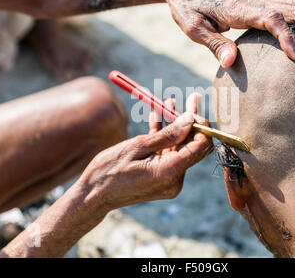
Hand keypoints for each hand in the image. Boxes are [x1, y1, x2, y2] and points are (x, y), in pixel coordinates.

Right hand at [78, 93, 212, 211]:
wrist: (93, 196)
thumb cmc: (109, 171)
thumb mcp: (136, 146)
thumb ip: (166, 135)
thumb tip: (190, 119)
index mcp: (169, 172)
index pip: (200, 146)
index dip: (201, 125)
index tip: (193, 108)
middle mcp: (174, 179)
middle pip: (193, 145)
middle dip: (192, 121)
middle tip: (192, 97)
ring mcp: (169, 180)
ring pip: (181, 147)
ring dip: (176, 125)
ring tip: (172, 100)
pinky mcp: (162, 177)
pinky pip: (168, 153)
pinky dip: (164, 136)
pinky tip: (159, 113)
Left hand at [158, 0, 294, 67]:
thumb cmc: (187, 7)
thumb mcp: (193, 28)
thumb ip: (214, 44)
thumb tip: (232, 63)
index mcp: (238, 8)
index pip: (270, 20)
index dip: (287, 37)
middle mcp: (253, 1)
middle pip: (294, 8)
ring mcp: (258, 0)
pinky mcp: (258, 2)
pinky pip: (288, 7)